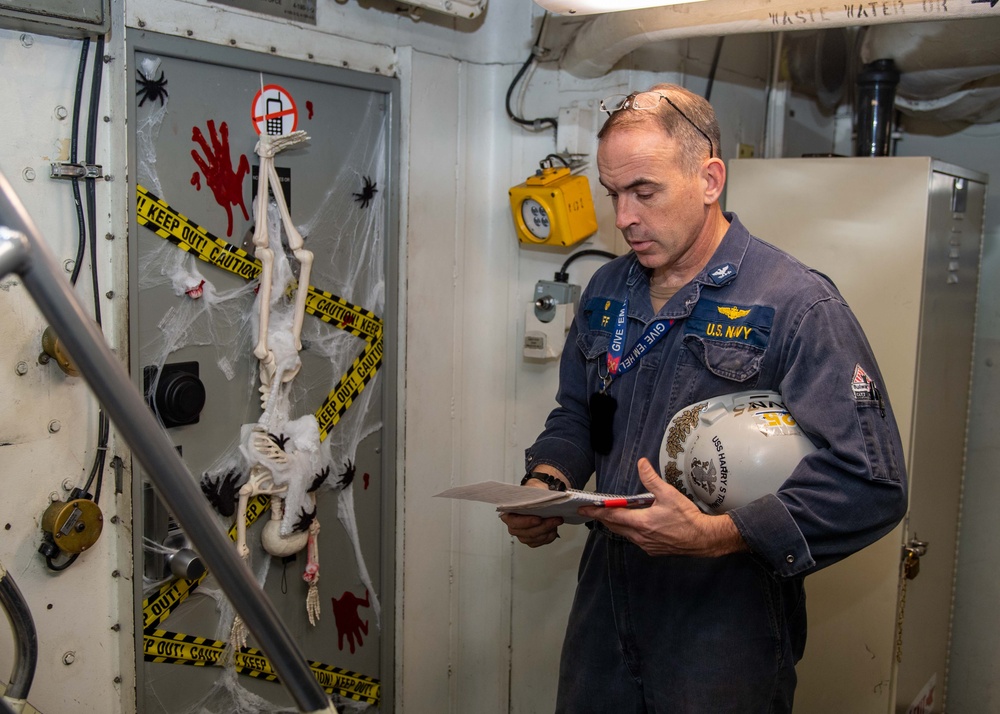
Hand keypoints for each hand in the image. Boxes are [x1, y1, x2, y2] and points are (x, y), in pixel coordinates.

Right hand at [500, 475, 564, 547]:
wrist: (539, 497)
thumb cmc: (533, 493)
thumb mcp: (532, 489)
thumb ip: (533, 496)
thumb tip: (541, 500)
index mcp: (508, 514)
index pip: (514, 522)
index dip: (527, 522)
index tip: (539, 519)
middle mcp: (514, 527)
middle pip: (527, 533)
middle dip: (544, 526)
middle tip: (555, 519)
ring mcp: (523, 535)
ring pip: (536, 538)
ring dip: (548, 530)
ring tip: (557, 521)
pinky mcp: (532, 540)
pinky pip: (542, 541)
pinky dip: (550, 535)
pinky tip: (554, 528)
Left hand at [578, 458, 746, 557]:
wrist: (703, 539)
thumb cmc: (687, 517)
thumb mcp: (669, 494)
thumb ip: (651, 479)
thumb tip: (641, 463)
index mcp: (641, 522)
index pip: (613, 516)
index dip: (597, 511)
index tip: (584, 508)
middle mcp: (640, 536)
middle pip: (615, 526)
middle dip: (603, 518)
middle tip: (592, 511)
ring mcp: (646, 545)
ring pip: (625, 534)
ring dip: (616, 524)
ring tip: (610, 516)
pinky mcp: (654, 549)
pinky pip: (636, 539)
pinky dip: (630, 531)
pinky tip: (633, 525)